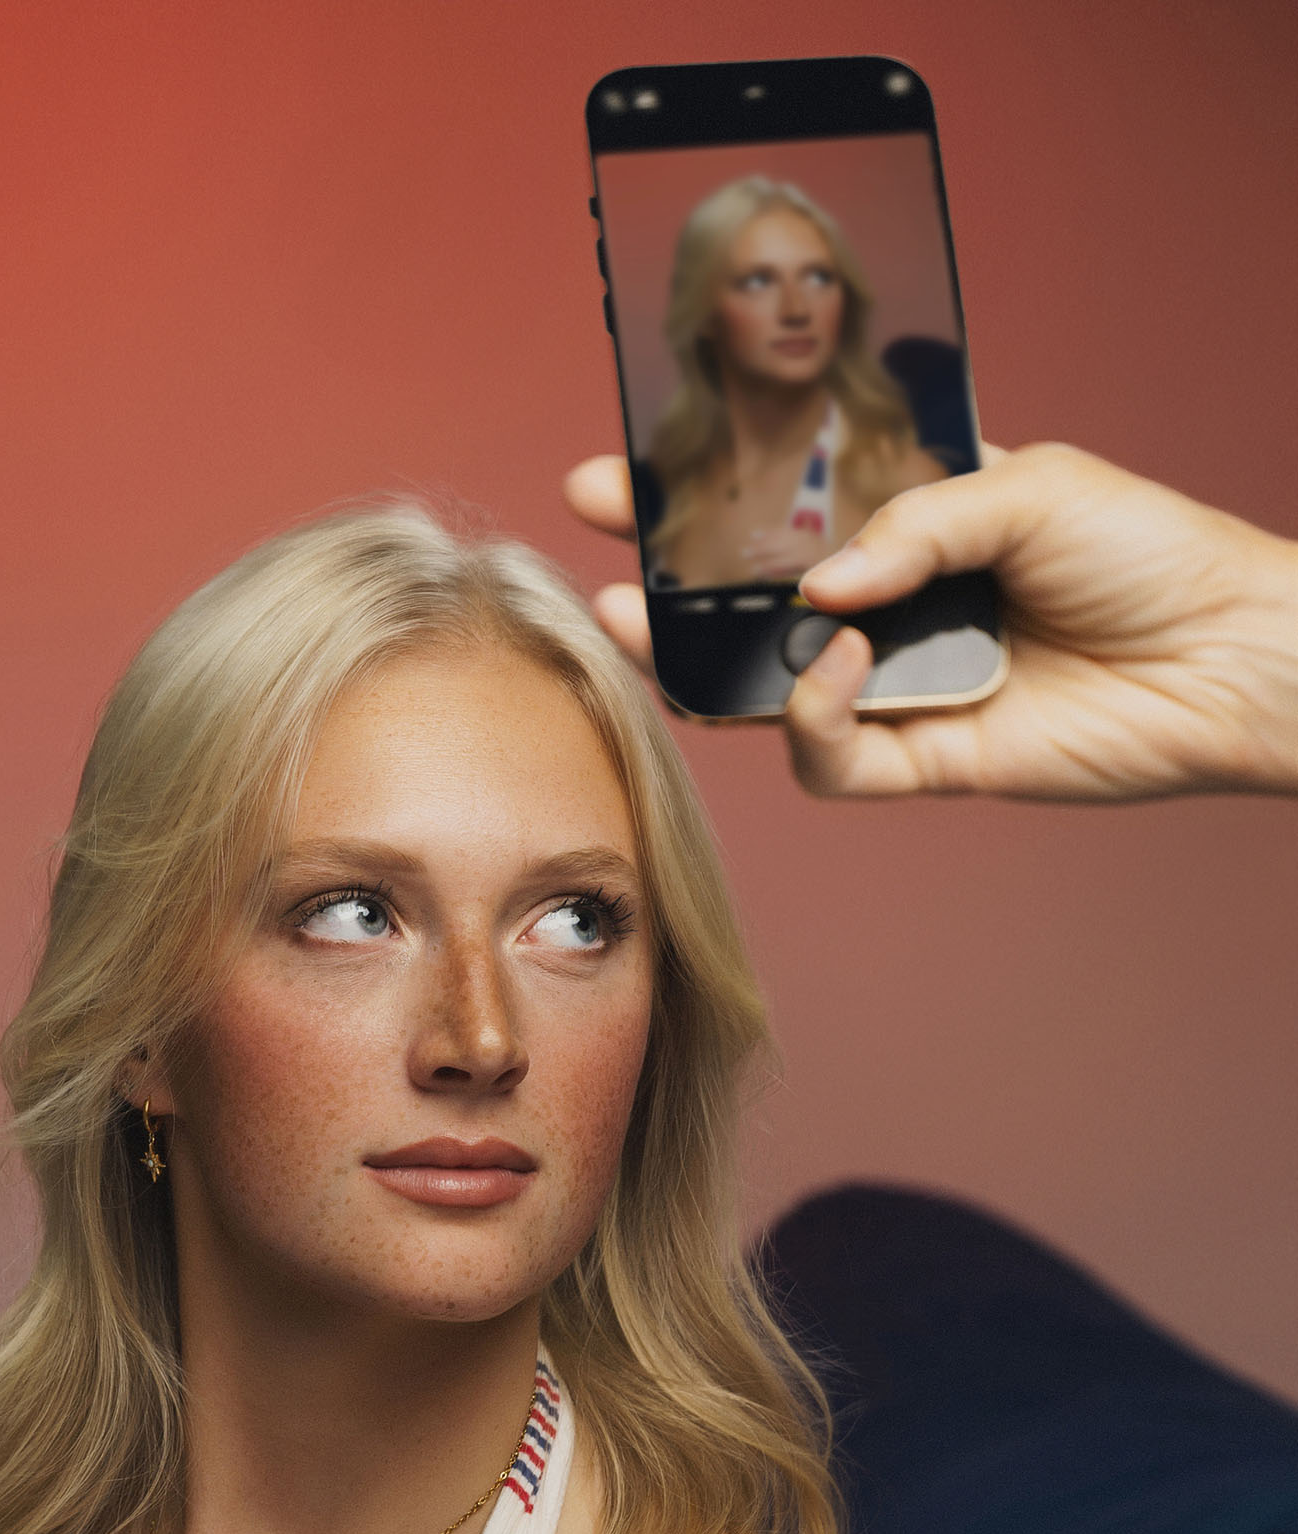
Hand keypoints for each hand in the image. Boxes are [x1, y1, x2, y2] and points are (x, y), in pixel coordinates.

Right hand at [564, 442, 1297, 800]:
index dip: (703, 494)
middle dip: (665, 585)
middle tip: (602, 563)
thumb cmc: (1150, 554)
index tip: (622, 475)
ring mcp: (894, 687)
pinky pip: (827, 756)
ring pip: (764, 689)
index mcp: (912, 523)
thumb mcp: (1028, 486)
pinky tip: (835, 665)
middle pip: (750, 605)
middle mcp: (890, 609)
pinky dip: (814, 715)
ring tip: (652, 624)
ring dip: (702, 660)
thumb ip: (910, 523)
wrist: (1227, 658)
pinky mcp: (915, 761)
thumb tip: (813, 589)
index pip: (786, 508)